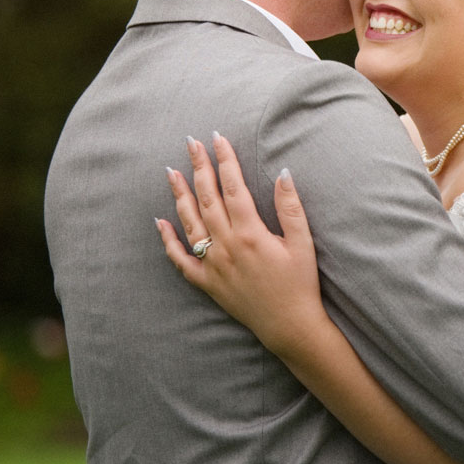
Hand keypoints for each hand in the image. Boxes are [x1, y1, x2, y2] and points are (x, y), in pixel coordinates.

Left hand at [157, 134, 326, 353]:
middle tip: (191, 143)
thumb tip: (283, 173)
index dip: (225, 160)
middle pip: (207, 198)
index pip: (233, 187)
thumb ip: (291, 207)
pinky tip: (160, 222)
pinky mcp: (207, 282)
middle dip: (199, 167)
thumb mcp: (303, 243)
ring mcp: (213, 264)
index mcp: (251, 233)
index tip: (217, 138)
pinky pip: (181, 259)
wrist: (289, 325)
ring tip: (172, 172)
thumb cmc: (300, 283)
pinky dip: (168, 240)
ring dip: (179, 195)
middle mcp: (227, 246)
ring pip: (189, 223)